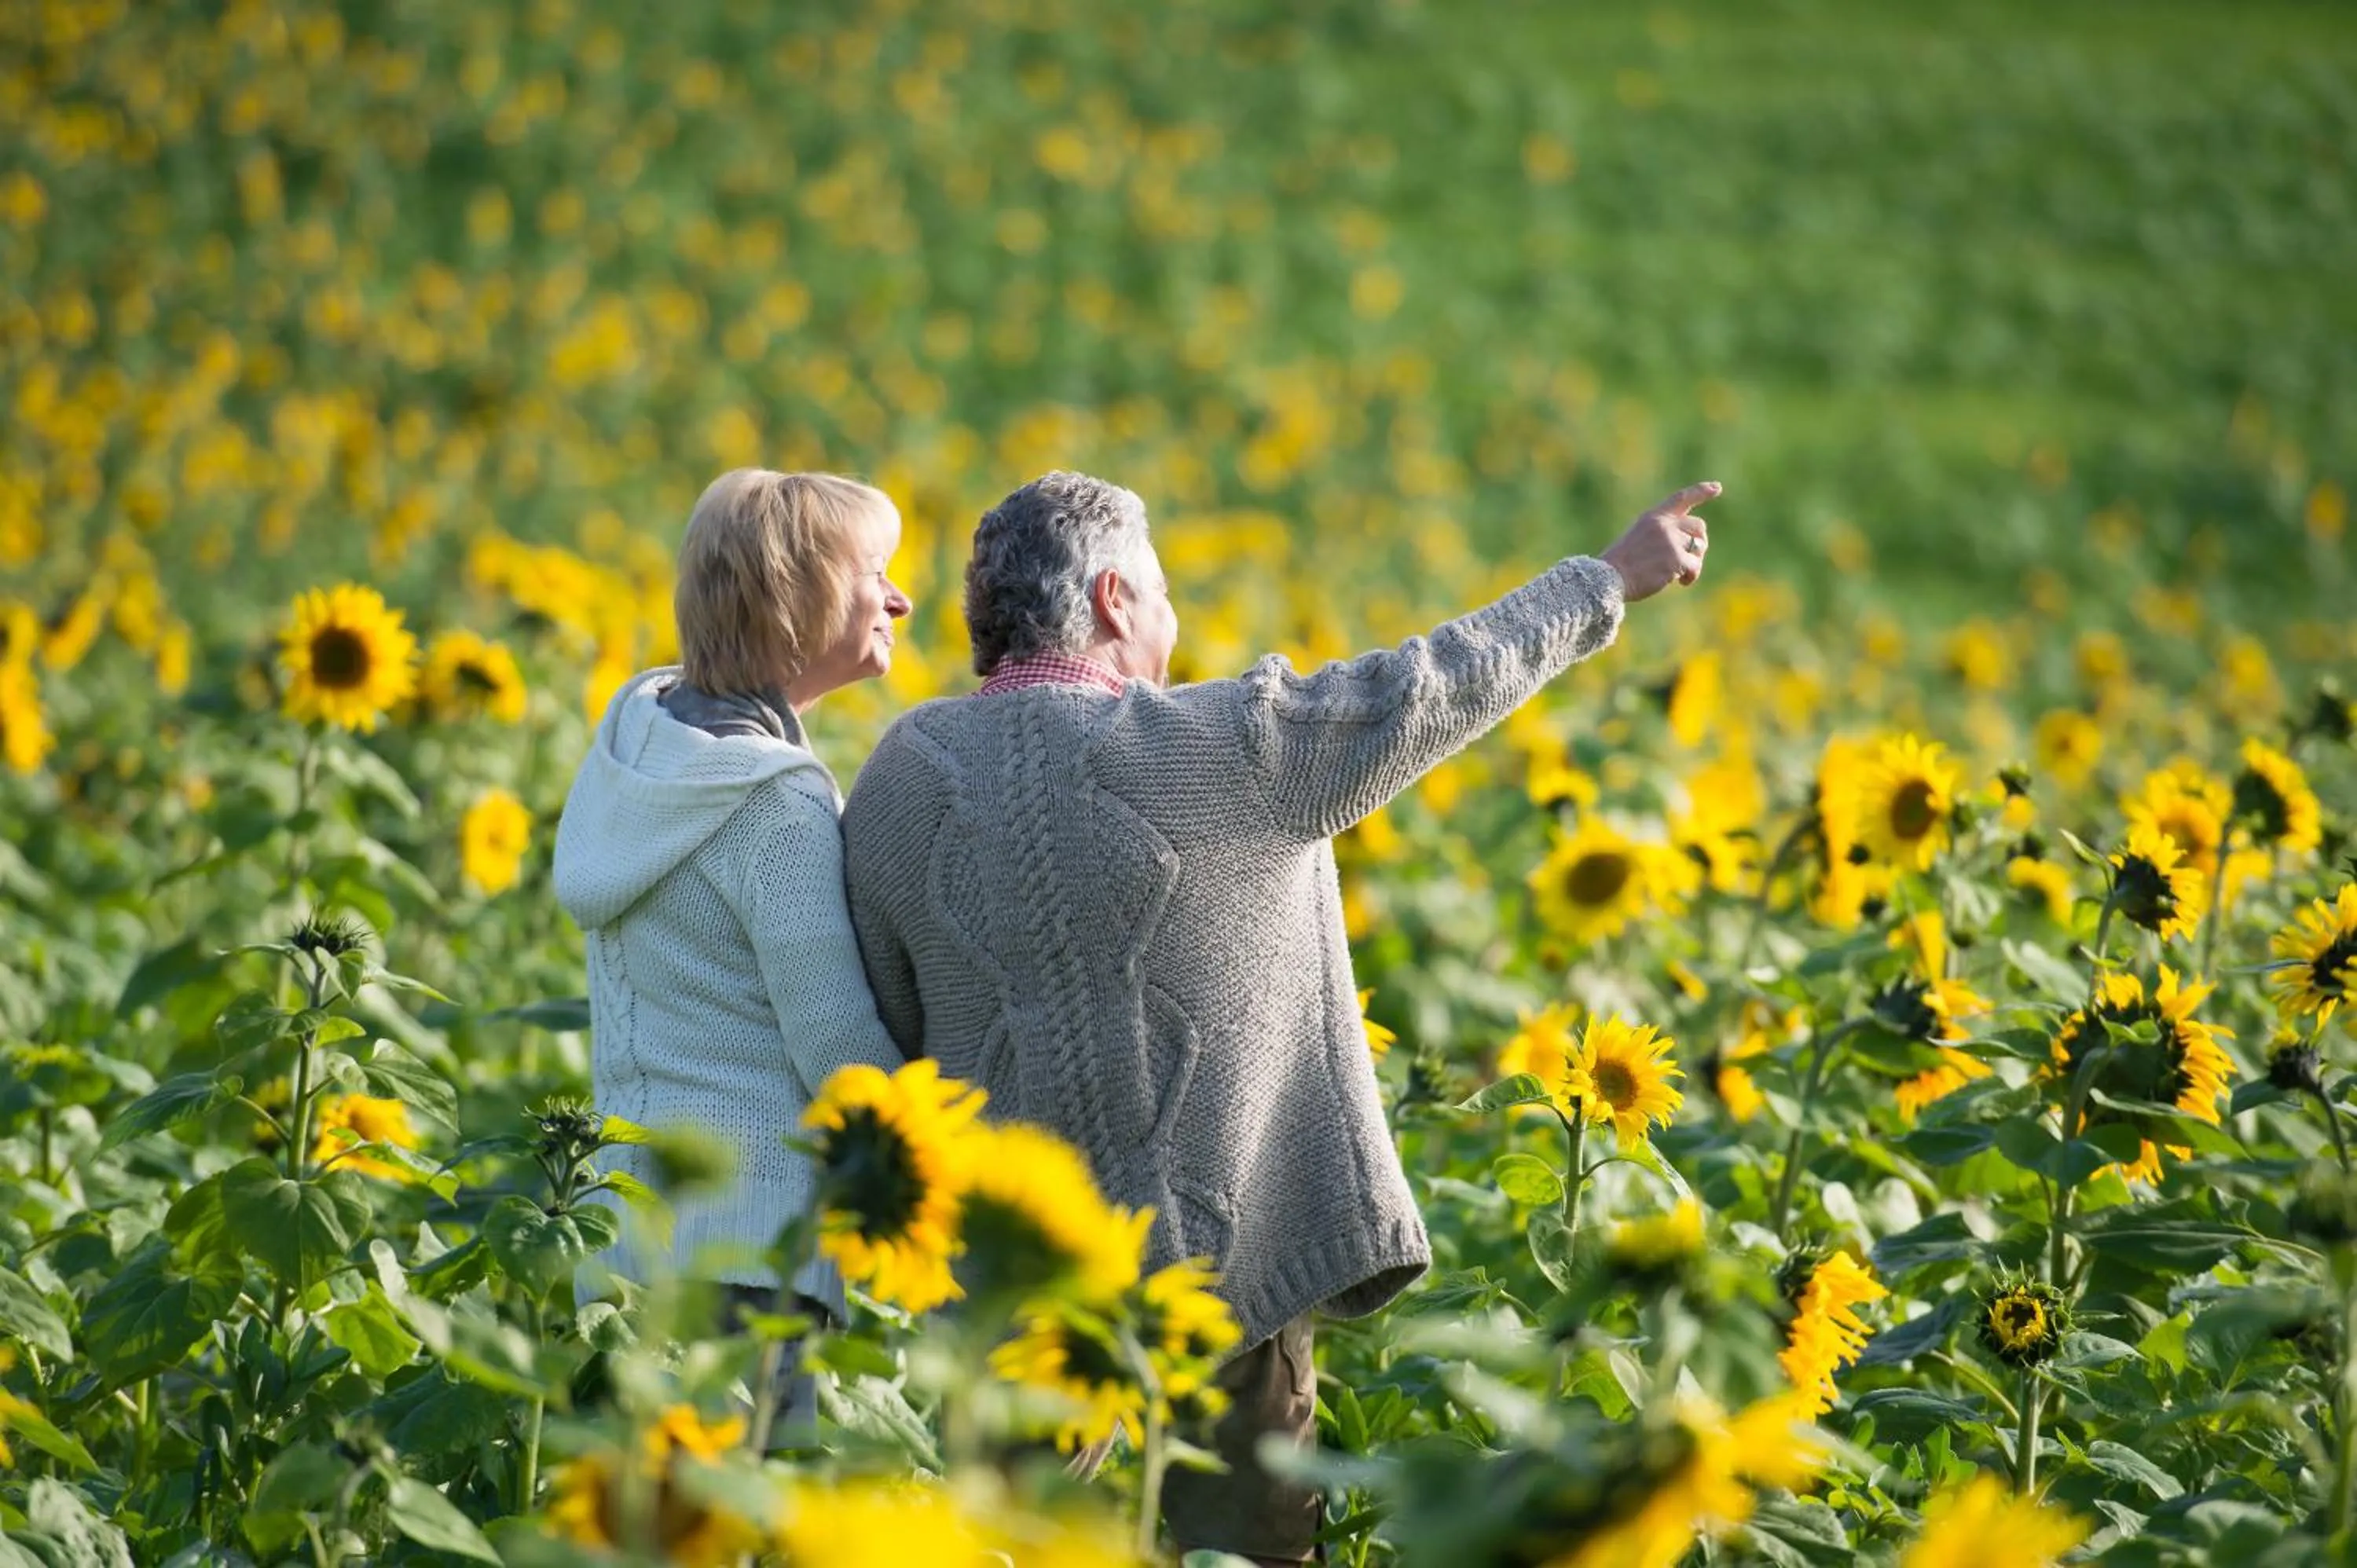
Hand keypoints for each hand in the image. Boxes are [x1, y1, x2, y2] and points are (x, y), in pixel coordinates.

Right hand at [1599, 482, 1719, 602]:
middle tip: (1692, 557)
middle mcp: (1664, 525)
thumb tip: (1694, 543)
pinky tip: (1683, 582)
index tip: (1717, 487)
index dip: (1701, 491)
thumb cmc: (1622, 563)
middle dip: (1700, 542)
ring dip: (1694, 562)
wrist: (1609, 578)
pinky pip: (1695, 566)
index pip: (1681, 498)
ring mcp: (1670, 541)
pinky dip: (1692, 576)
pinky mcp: (1675, 559)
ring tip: (1682, 574)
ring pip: (1699, 547)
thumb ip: (1663, 532)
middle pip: (1698, 526)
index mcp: (1653, 517)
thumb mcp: (1639, 537)